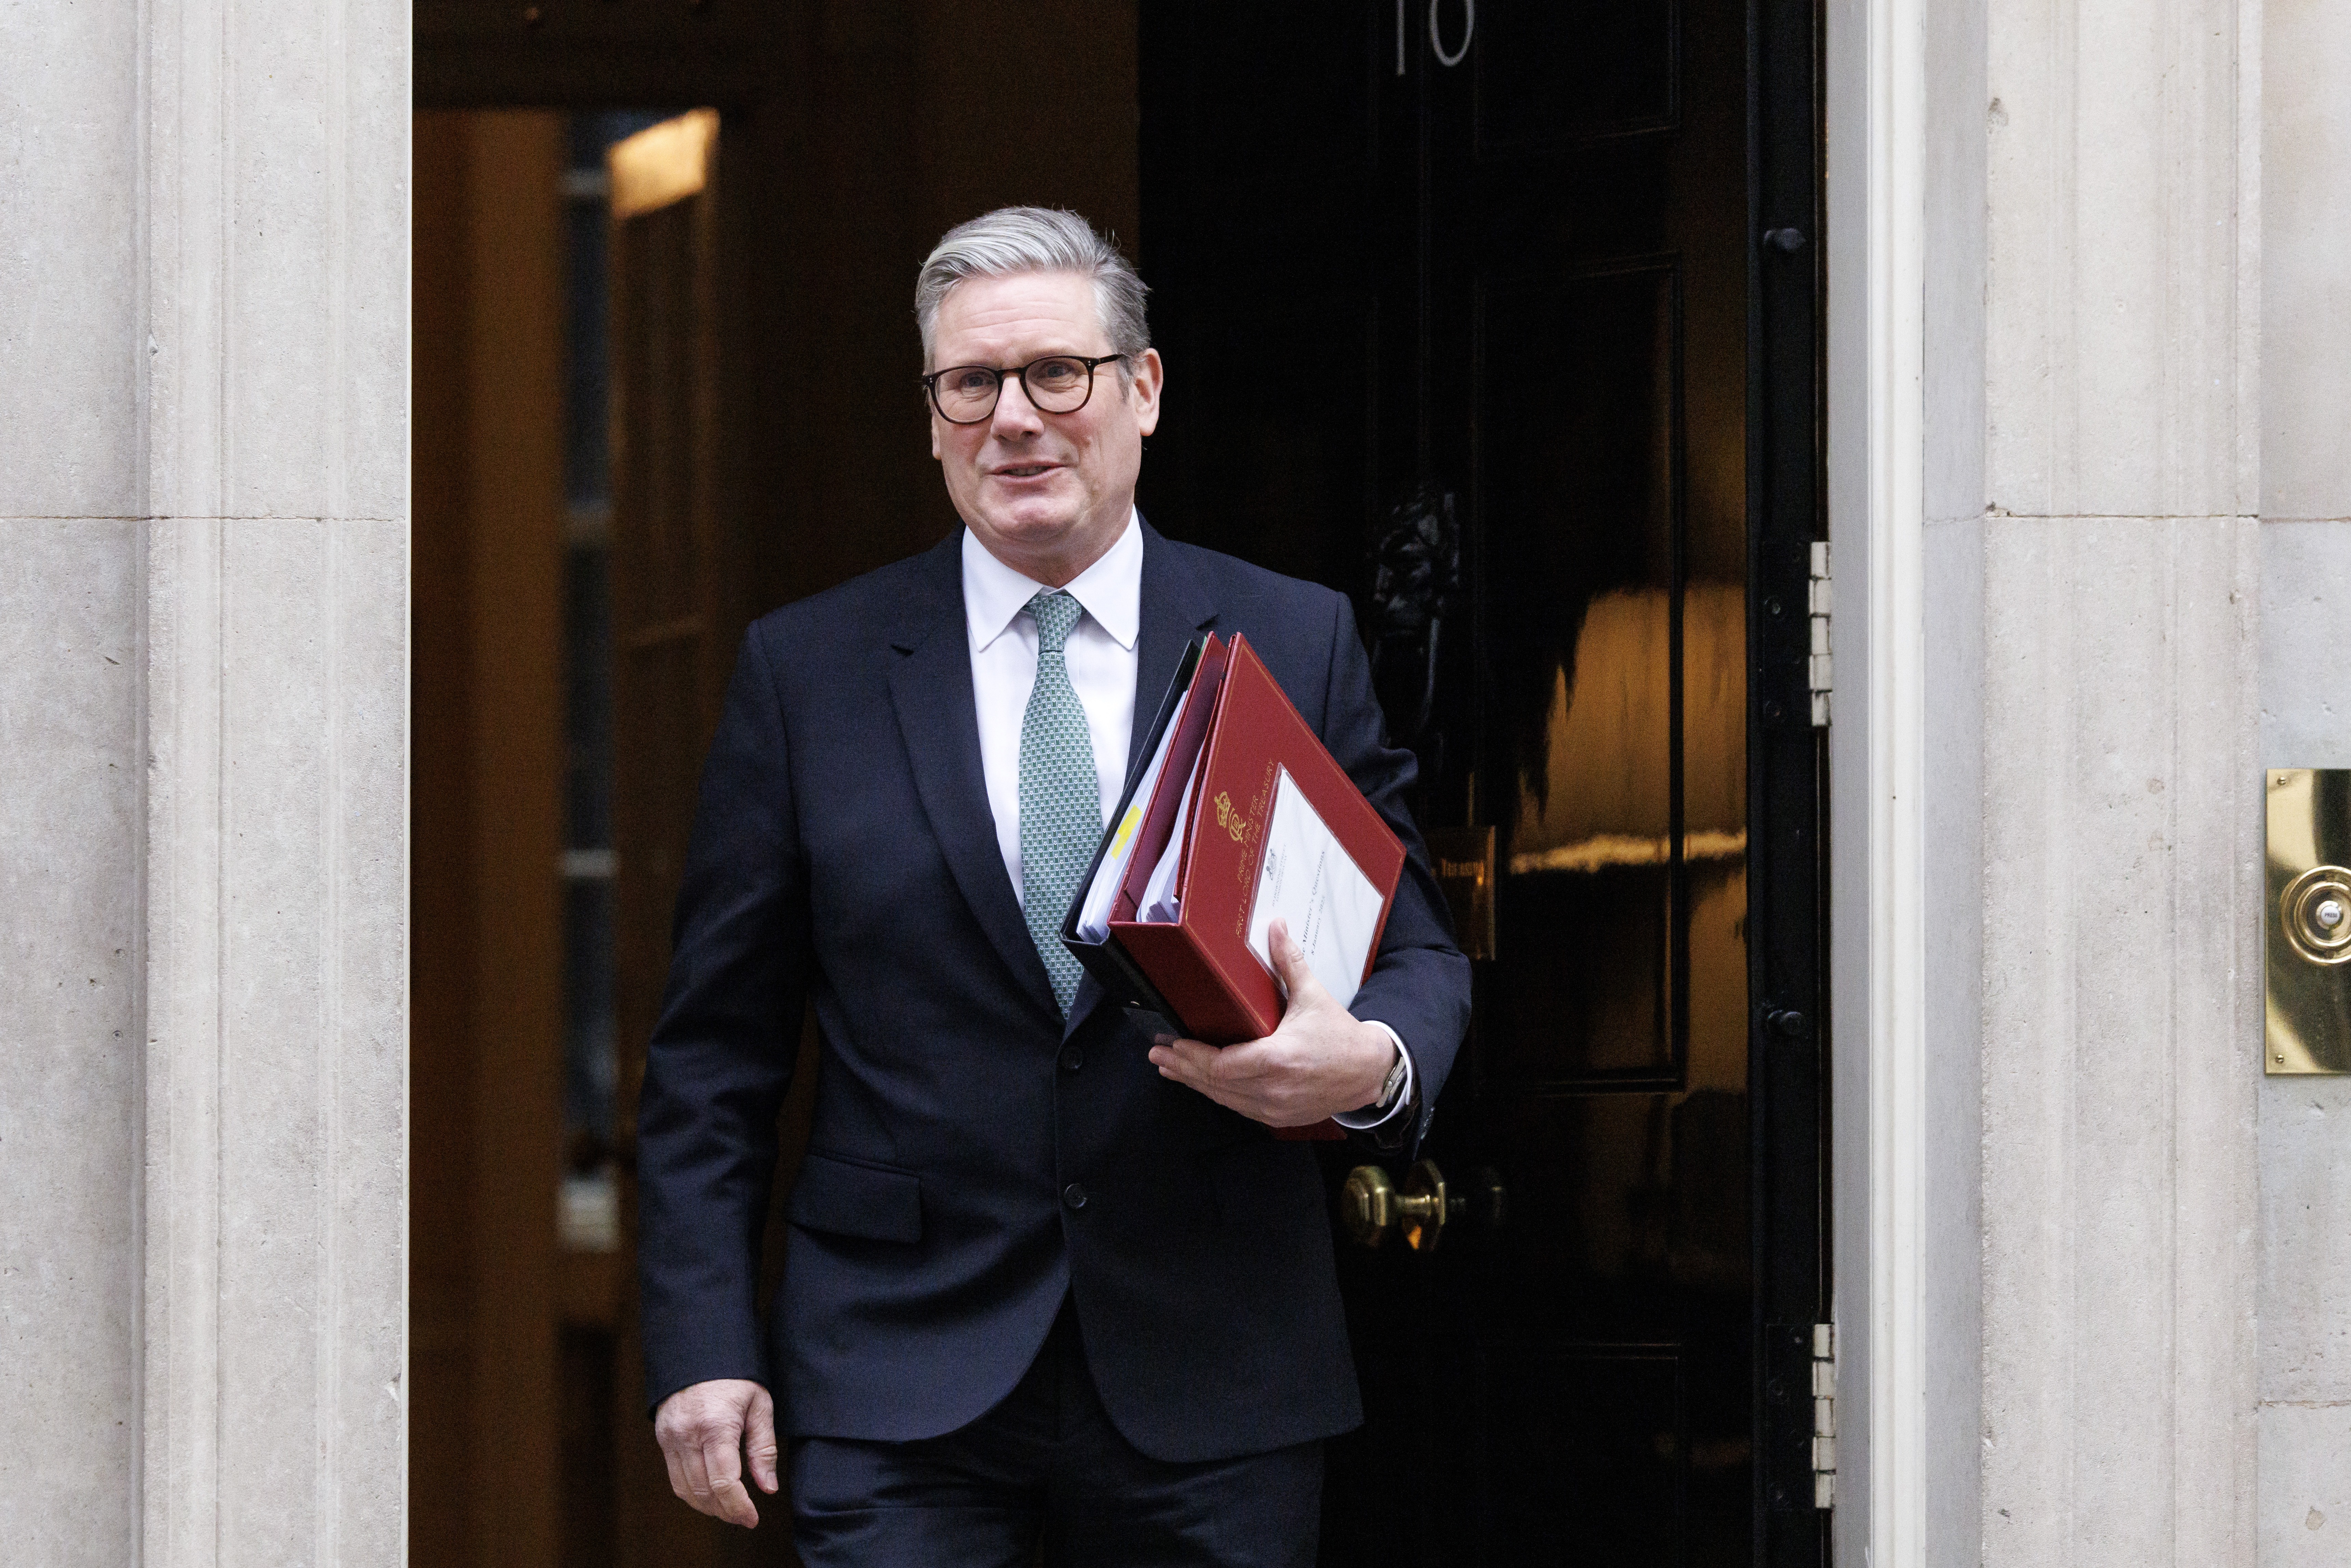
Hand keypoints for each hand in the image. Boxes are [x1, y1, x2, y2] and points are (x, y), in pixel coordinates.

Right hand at [652, 1377, 777, 1528]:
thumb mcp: (759, 1404)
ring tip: (729, 1508)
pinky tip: (710, 1492)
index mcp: (716, 1425)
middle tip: (744, 1517)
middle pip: (702, 1491)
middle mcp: (688, 1434)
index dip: (738, 1506)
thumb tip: (767, 1487)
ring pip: (684, 1490)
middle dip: (724, 1511)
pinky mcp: (663, 1438)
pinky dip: (692, 1492)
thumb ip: (763, 1448)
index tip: (752, 1518)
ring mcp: (671, 1437)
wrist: (699, 1350)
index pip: (723, 1481)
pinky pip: (674, 1477)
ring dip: (707, 1506)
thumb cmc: (736, 1376)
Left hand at [1147, 919, 1396, 1126]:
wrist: (1368, 1071)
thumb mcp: (1313, 996)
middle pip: (1215, 1083)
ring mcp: (1274, 1108)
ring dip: (1195, 1083)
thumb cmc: (1340, 1035)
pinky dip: (1218, 1094)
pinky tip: (1202, 1085)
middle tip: (1158, 1055)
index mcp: (1278, 1059)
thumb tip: (1276, 925)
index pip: (1222, 1065)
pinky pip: (1238, 1107)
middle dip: (1183, 1068)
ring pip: (1223, 1098)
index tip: (1171, 1044)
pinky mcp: (1278, 1117)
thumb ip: (1289, 962)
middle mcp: (1273, 1089)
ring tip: (1170, 1068)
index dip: (1193, 1056)